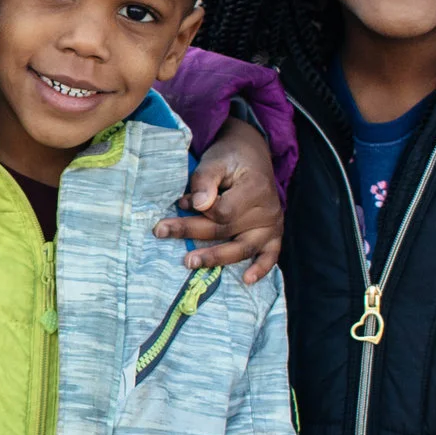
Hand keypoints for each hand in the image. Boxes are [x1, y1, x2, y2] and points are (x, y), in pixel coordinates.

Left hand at [154, 118, 282, 283]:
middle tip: (161, 232)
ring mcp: (272, 224)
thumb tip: (197, 205)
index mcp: (255, 189)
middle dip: (191, 232)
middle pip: (226, 230)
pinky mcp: (273, 233)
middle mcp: (267, 210)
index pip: (221, 212)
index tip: (179, 202)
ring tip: (191, 262)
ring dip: (216, 257)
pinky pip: (270, 254)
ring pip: (243, 247)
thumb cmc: (230, 158)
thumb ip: (204, 181)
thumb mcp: (215, 160)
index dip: (198, 211)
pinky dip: (261, 269)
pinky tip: (246, 280)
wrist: (252, 154)